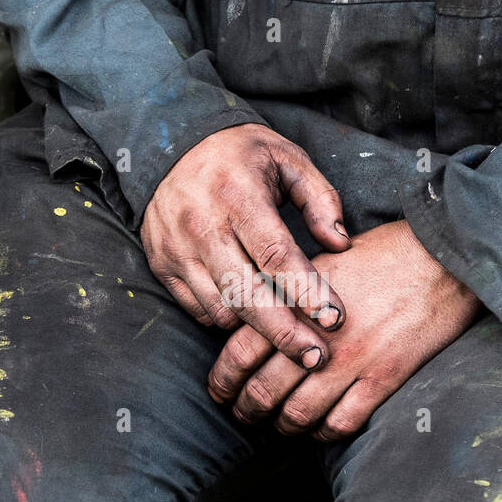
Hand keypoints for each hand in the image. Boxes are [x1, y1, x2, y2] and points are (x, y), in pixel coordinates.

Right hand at [142, 123, 350, 369]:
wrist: (172, 145)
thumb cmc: (241, 155)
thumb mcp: (287, 158)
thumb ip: (319, 199)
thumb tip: (339, 245)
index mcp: (238, 194)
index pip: (276, 255)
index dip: (307, 292)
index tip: (334, 319)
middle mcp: (202, 224)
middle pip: (247, 295)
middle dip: (285, 333)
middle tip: (316, 356)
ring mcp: (177, 248)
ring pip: (222, 309)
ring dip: (257, 328)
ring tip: (289, 335)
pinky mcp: (162, 265)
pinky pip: (199, 309)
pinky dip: (227, 317)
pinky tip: (251, 312)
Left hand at [207, 221, 483, 439]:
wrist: (443, 258)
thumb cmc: (384, 255)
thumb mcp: (323, 262)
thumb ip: (289, 293)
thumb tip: (256, 318)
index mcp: (296, 302)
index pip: (240, 350)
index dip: (222, 379)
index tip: (219, 391)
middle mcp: (318, 334)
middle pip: (263, 389)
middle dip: (246, 410)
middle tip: (243, 416)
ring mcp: (351, 360)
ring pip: (298, 414)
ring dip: (281, 427)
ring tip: (278, 427)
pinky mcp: (384, 378)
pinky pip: (341, 422)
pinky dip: (323, 434)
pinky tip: (319, 430)